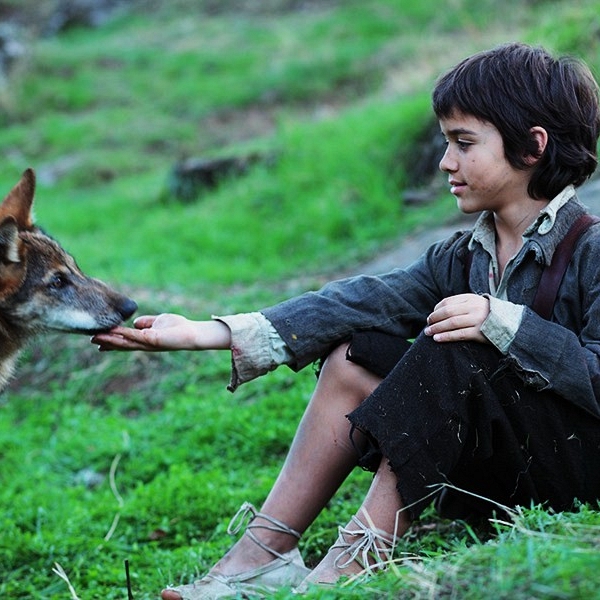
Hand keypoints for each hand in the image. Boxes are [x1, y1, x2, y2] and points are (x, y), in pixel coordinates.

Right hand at [91, 313, 230, 351]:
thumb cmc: (178, 327)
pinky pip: (134, 336)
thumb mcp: (158, 322)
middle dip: (107, 342)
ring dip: (110, 340)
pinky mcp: (153, 340)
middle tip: (91, 340)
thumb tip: (134, 322)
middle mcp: (144, 344)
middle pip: (122, 344)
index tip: (96, 339)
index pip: (124, 341)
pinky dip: (122, 334)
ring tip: (95, 337)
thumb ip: (146, 322)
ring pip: (125, 342)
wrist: (192, 333)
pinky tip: (112, 332)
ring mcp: (148, 343)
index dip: (111, 341)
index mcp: (144, 340)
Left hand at [424, 294, 489, 342]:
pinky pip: (459, 334)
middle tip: (427, 325)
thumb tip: (437, 312)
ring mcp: (477, 319)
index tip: (430, 317)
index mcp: (471, 298)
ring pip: (451, 323)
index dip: (436, 310)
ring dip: (437, 328)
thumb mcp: (475, 304)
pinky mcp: (480, 332)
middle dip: (434, 319)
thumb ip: (460, 305)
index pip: (447, 302)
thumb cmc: (487, 315)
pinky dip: (446, 336)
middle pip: (447, 312)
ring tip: (428, 333)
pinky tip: (437, 339)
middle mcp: (474, 307)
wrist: (510, 325)